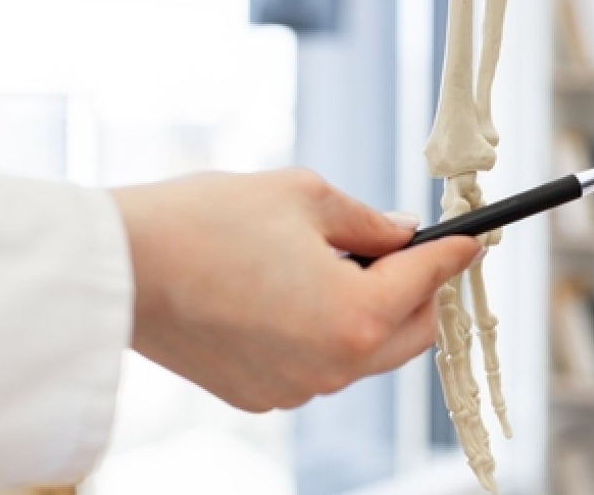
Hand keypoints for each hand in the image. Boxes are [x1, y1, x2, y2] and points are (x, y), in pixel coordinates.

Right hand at [110, 169, 480, 411]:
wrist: (121, 266)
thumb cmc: (208, 221)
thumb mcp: (306, 197)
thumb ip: (371, 222)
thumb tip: (403, 234)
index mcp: (357, 317)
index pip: (429, 280)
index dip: (455, 253)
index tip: (472, 240)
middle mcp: (334, 367)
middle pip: (410, 332)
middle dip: (420, 292)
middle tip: (410, 253)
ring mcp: (296, 389)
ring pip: (366, 352)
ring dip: (372, 313)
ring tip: (344, 266)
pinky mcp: (261, 395)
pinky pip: (319, 366)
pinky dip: (326, 333)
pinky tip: (298, 296)